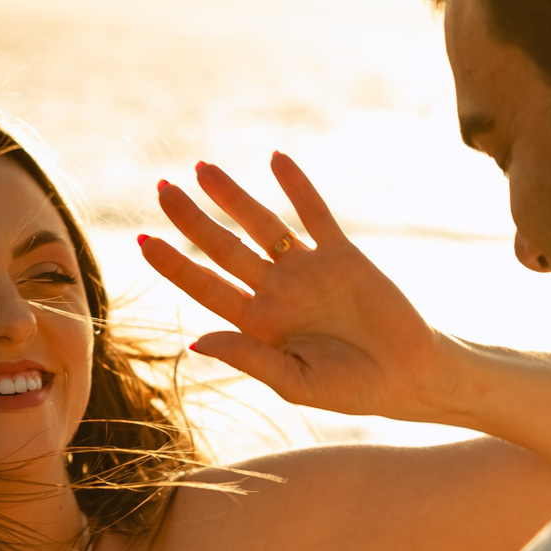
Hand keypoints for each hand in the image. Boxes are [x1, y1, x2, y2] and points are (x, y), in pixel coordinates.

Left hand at [143, 155, 447, 422]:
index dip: (175, 265)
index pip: (206, 287)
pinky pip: (315, 214)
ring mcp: (308, 269)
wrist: (407, 376)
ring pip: (263, 225)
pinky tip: (276, 160)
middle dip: (192, 220)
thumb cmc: (351, 390)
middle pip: (224, 248)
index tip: (143, 241)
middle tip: (162, 190)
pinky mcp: (342, 254)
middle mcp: (277, 291)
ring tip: (201, 168)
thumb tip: (196, 340)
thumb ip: (248, 358)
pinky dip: (297, 187)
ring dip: (233, 197)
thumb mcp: (295, 383)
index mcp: (259, 324)